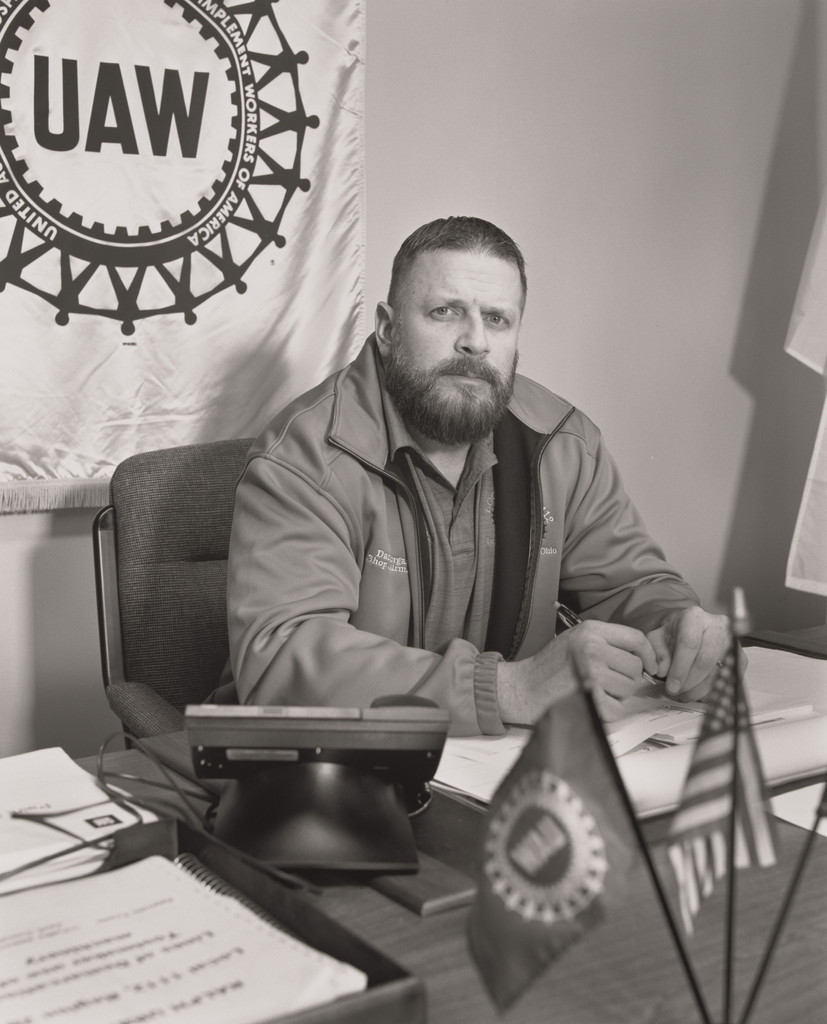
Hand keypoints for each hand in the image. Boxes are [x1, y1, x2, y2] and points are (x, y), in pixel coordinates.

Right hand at [497, 619, 659, 724]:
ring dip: (617, 695)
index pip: (636, 639)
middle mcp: (592, 647)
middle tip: (606, 682)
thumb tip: (641, 656)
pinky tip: (591, 703)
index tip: (649, 666)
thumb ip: (606, 642)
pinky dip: (609, 711)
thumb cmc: (549, 667)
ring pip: (629, 688)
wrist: (521, 688)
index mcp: (590, 630)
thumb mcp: (576, 640)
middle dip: (626, 679)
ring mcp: (591, 672)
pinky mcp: (589, 696)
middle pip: (635, 667)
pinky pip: (618, 708)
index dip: (648, 655)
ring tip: (594, 690)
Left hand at [646, 606, 730, 701]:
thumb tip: (662, 671)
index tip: (671, 686)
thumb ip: (657, 653)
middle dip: (690, 681)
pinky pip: (729, 679)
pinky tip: (699, 693)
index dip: (680, 668)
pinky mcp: (740, 657)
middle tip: (677, 693)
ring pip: (719, 671)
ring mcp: (732, 641)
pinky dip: (713, 690)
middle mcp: (717, 626)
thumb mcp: (657, 640)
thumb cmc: (674, 636)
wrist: (693, 632)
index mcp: (694, 617)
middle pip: (706, 659)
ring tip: (685, 695)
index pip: (689, 643)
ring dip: (700, 689)